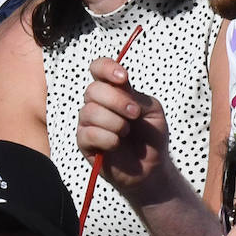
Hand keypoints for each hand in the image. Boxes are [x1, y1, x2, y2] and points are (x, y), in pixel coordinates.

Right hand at [75, 57, 175, 203]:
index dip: (106, 68)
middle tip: (135, 114)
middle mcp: (96, 104)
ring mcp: (87, 122)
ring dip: (116, 123)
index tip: (123, 78)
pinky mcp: (83, 142)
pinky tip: (117, 145)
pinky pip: (89, 133)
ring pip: (90, 112)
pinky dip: (108, 139)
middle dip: (117, 101)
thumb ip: (136, 96)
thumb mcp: (152, 110)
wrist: (151, 167)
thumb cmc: (151, 136)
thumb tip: (119, 88)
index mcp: (113, 91)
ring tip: (126, 133)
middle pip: (93, 90)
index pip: (98, 68)